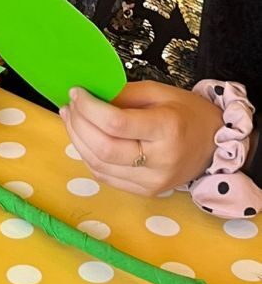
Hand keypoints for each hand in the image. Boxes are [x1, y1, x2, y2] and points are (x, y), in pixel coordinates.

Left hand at [59, 81, 223, 196]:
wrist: (214, 145)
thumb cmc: (187, 113)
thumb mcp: (158, 92)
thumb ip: (122, 94)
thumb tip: (88, 96)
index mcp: (167, 129)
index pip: (116, 123)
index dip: (88, 108)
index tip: (76, 92)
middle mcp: (160, 161)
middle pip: (104, 148)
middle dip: (78, 124)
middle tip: (69, 105)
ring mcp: (152, 181)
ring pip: (99, 165)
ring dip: (77, 140)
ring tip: (70, 118)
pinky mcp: (145, 191)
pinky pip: (105, 176)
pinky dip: (88, 156)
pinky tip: (82, 138)